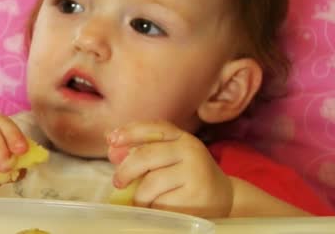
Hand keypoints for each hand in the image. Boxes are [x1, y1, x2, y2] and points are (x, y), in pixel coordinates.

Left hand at [107, 121, 232, 217]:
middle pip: (146, 156)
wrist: (223, 197)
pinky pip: (161, 203)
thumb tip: (113, 150)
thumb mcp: (167, 158)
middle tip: (118, 182)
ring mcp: (195, 172)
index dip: (129, 132)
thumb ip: (141, 152)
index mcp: (180, 136)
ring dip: (140, 196)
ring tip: (143, 201)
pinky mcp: (196, 195)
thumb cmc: (186, 176)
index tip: (111, 140)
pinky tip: (160, 207)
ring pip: (150, 183)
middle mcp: (190, 149)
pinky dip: (153, 208)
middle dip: (125, 170)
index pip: (152, 127)